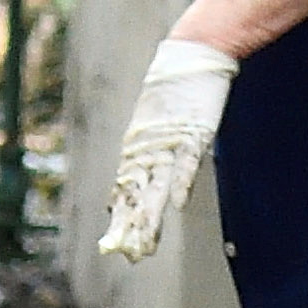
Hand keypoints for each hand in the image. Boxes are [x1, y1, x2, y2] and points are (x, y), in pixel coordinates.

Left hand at [98, 35, 240, 264]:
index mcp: (139, 149)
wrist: (190, 54)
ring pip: (158, 186)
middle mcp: (149, 149)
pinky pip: (187, 164)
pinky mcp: (193, 133)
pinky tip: (177, 206)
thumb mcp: (159, 123)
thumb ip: (150, 148)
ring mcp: (170, 143)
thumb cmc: (176, 91)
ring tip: (144, 241)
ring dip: (151, 215)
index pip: (127, 190)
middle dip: (131, 226)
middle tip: (123, 253)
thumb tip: (150, 173)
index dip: (121, 217)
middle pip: (139, 195)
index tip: (114, 244)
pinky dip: (181, 183)